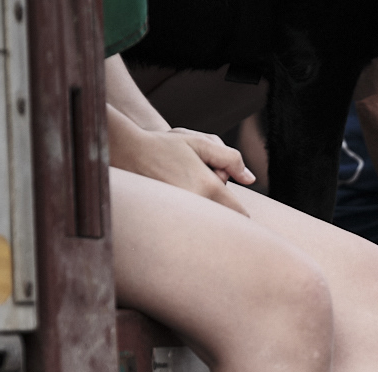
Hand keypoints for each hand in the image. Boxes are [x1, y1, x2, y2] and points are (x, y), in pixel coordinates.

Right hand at [112, 119, 254, 215]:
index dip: (239, 207)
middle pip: (222, 215)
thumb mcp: (201, 143)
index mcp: (208, 187)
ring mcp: (180, 215)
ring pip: (205, 218)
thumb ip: (231, 159)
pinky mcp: (167, 219)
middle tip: (199, 180)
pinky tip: (172, 190)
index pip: (239, 213)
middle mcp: (196, 204)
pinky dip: (187, 212)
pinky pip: (188, 223)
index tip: (231, 201)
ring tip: (182, 183)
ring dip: (202, 204)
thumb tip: (250, 179)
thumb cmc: (165, 145)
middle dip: (218, 200)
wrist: (127, 152)